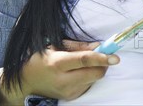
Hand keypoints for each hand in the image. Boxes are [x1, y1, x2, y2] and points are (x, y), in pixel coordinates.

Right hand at [0, 39, 119, 103]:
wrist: (26, 82)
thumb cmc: (41, 59)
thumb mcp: (55, 46)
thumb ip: (78, 46)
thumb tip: (98, 46)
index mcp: (58, 63)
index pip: (84, 61)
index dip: (101, 58)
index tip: (115, 58)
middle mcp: (63, 80)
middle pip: (94, 74)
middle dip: (102, 65)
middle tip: (102, 57)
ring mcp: (67, 91)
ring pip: (93, 80)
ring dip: (94, 71)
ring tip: (80, 66)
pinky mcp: (70, 97)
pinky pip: (88, 86)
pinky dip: (87, 78)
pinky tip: (75, 74)